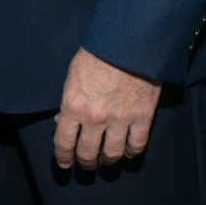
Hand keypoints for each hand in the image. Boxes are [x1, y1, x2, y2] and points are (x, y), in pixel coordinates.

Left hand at [53, 47, 160, 171]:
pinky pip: (137, 145)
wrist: (130, 39)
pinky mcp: (142, 117)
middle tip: (86, 165)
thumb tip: (63, 122)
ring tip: (106, 161)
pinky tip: (128, 153)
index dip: (63, 159)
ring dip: (107, 161)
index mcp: (73, 106)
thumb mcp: (73, 75)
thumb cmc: (98, 52)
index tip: (64, 165)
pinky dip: (132, 153)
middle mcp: (95, 118)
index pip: (63, 144)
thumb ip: (68, 102)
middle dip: (85, 163)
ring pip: (112, 154)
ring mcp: (120, 119)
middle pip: (87, 154)